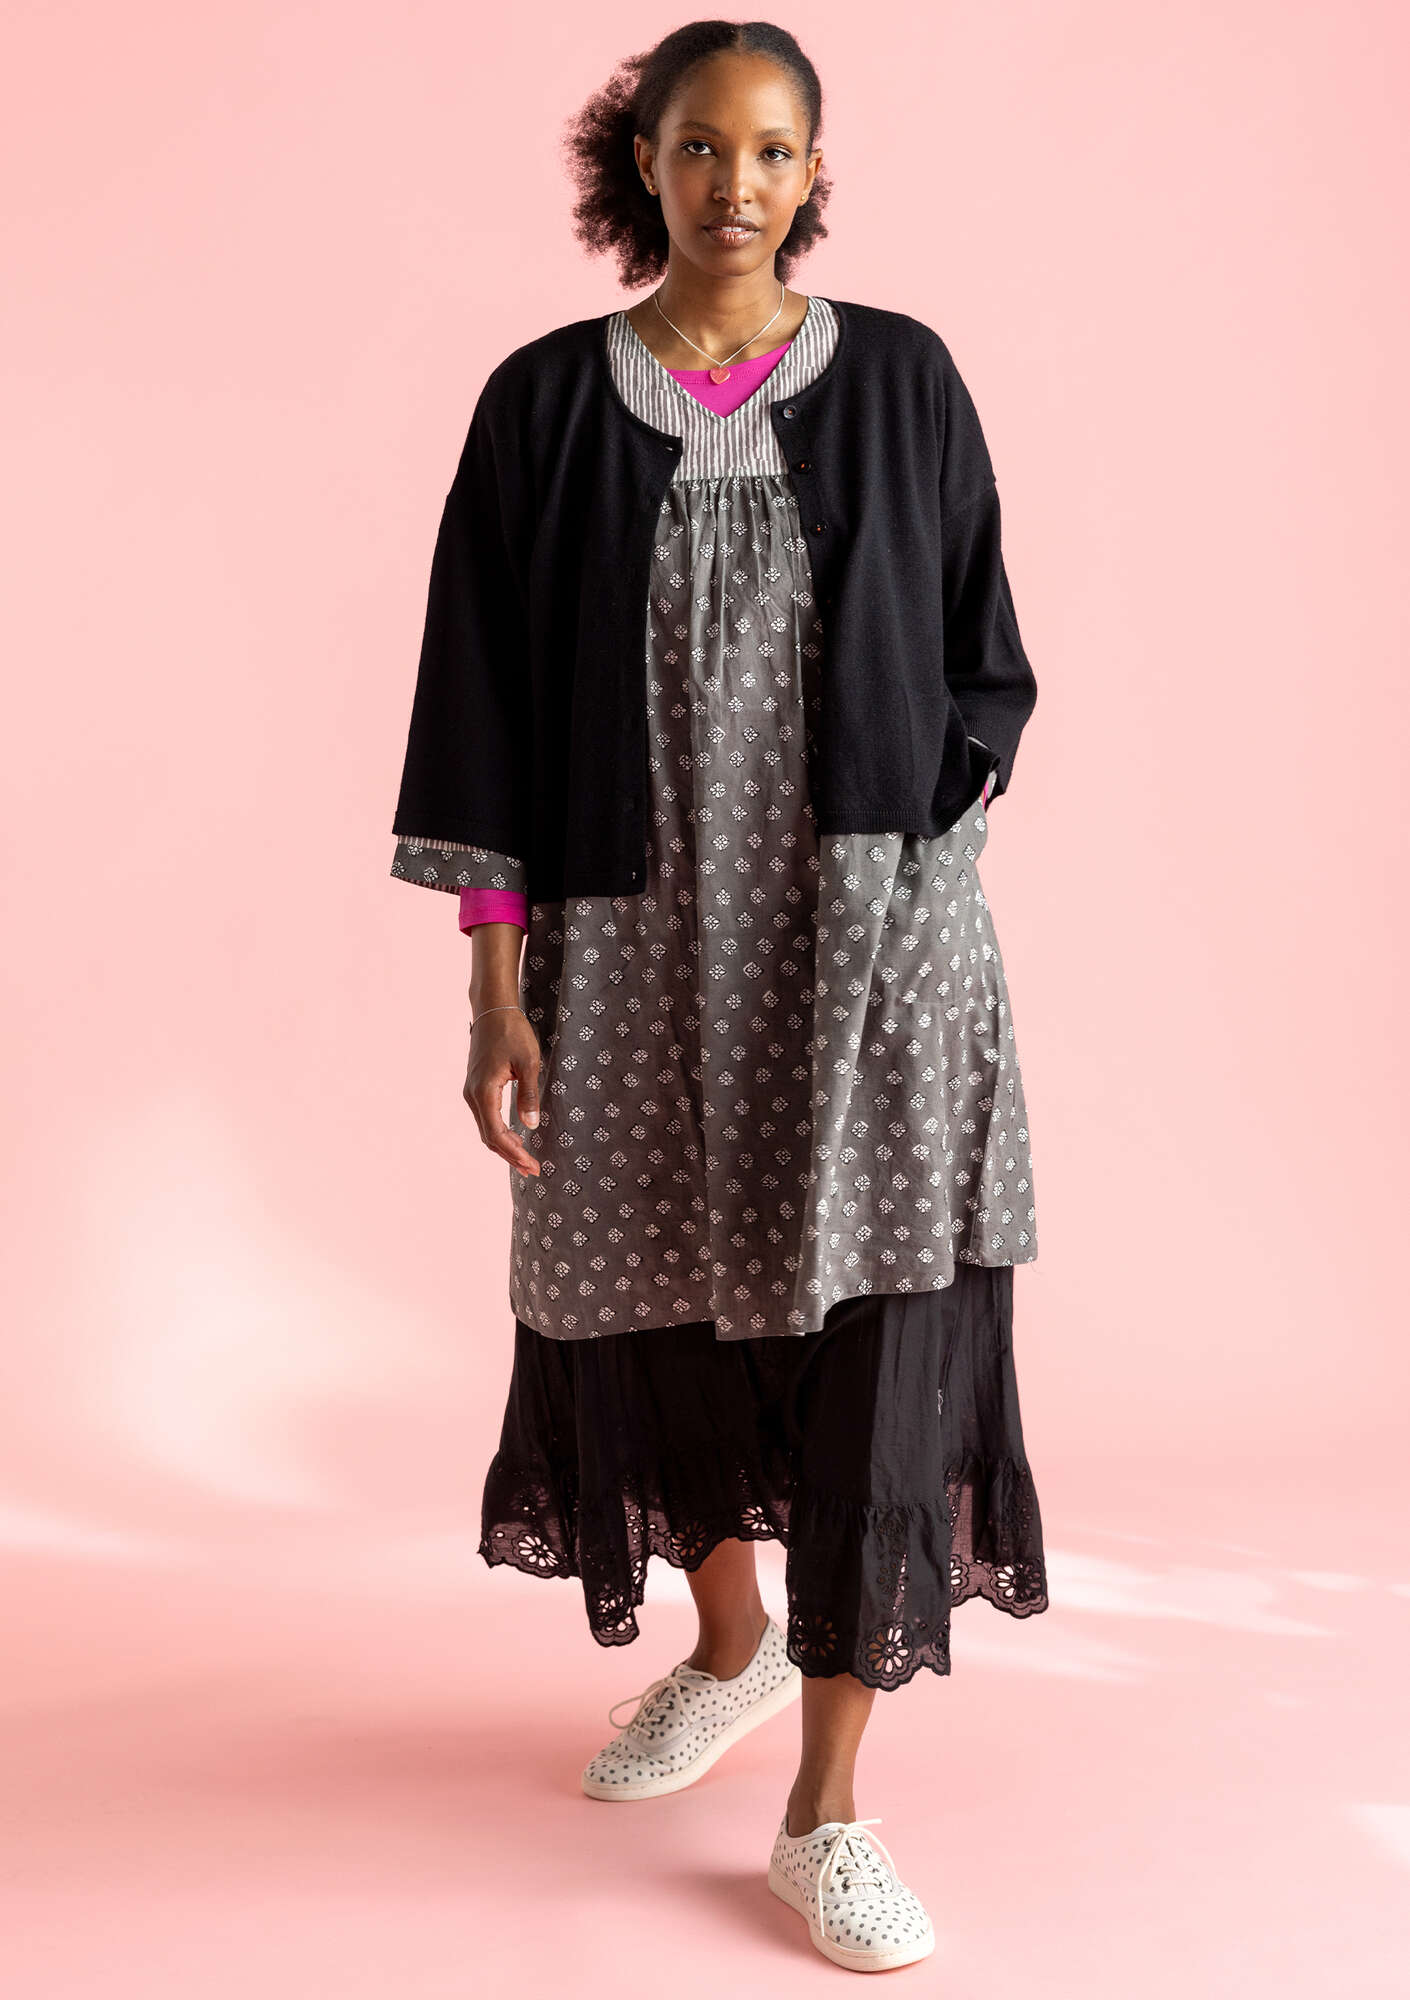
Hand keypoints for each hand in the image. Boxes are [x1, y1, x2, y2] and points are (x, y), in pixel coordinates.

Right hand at [464, 1007, 543, 1177]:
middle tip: (533, 1170)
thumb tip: (530, 1125)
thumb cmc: (512, 1033)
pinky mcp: (476, 1088)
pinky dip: (500, 1133)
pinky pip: (486, 1118)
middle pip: (489, 1137)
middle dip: (510, 1156)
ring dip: (505, 1147)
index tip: (532, 1165)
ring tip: (526, 1160)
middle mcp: (473, 1096)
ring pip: (486, 1129)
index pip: (496, 1134)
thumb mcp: (528, 1062)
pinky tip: (515, 1139)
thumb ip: (528, 1095)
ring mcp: (472, 1092)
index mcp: (484, 1092)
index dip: (514, 1153)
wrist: (493, 1011)